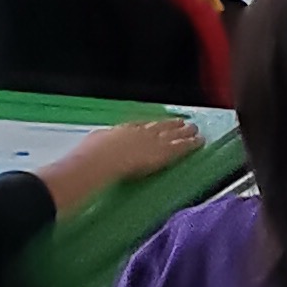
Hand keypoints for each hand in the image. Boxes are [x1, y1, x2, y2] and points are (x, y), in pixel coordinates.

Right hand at [38, 113, 202, 213]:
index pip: (138, 126)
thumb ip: (94, 150)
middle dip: (171, 125)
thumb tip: (86, 155)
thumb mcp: (89, 149)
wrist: (95, 165)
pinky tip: (199, 143)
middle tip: (183, 121)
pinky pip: (180, 147)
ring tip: (195, 130)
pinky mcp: (161, 153)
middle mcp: (136, 133)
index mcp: (119, 132)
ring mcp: (150, 141)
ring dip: (184, 132)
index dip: (149, 126)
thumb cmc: (87, 162)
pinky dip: (190, 144)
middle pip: (157, 127)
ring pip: (172, 134)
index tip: (156, 124)